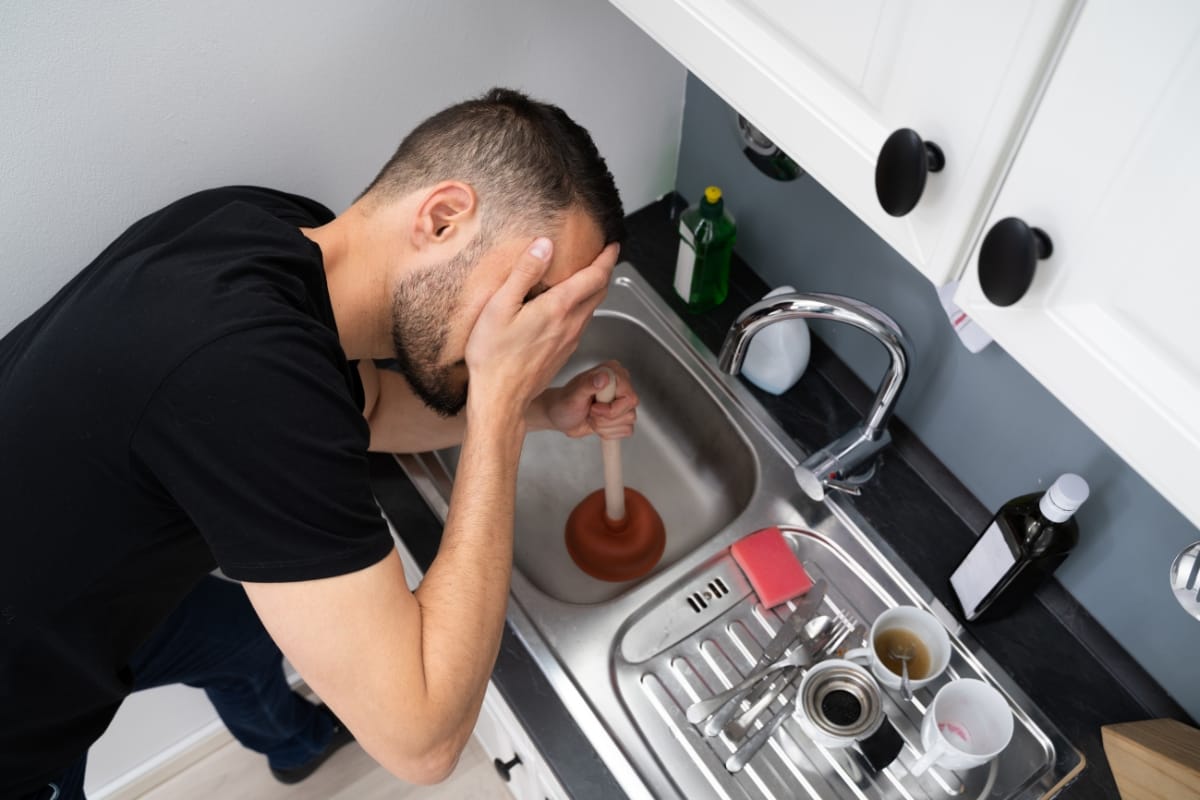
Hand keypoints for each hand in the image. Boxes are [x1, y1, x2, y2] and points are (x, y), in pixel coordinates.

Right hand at [464, 237, 618, 423]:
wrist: (500, 399)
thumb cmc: (494, 356)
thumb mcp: (500, 306)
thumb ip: (524, 273)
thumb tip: (544, 245)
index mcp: (558, 308)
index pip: (595, 277)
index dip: (607, 258)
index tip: (612, 245)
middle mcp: (570, 324)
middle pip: (599, 293)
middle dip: (605, 271)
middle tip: (604, 256)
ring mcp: (569, 341)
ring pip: (591, 309)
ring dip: (595, 290)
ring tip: (588, 277)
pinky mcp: (563, 353)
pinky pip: (581, 324)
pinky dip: (583, 308)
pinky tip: (568, 307)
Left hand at [536, 360, 638, 439]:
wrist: (559, 416)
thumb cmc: (563, 403)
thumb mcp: (574, 395)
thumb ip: (588, 384)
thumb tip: (604, 377)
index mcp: (613, 372)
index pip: (629, 397)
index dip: (611, 409)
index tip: (593, 408)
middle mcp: (621, 385)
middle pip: (630, 412)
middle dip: (606, 419)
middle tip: (590, 412)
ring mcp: (622, 401)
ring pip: (628, 423)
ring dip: (605, 426)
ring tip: (591, 417)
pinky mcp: (621, 415)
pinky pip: (627, 430)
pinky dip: (608, 432)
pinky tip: (596, 424)